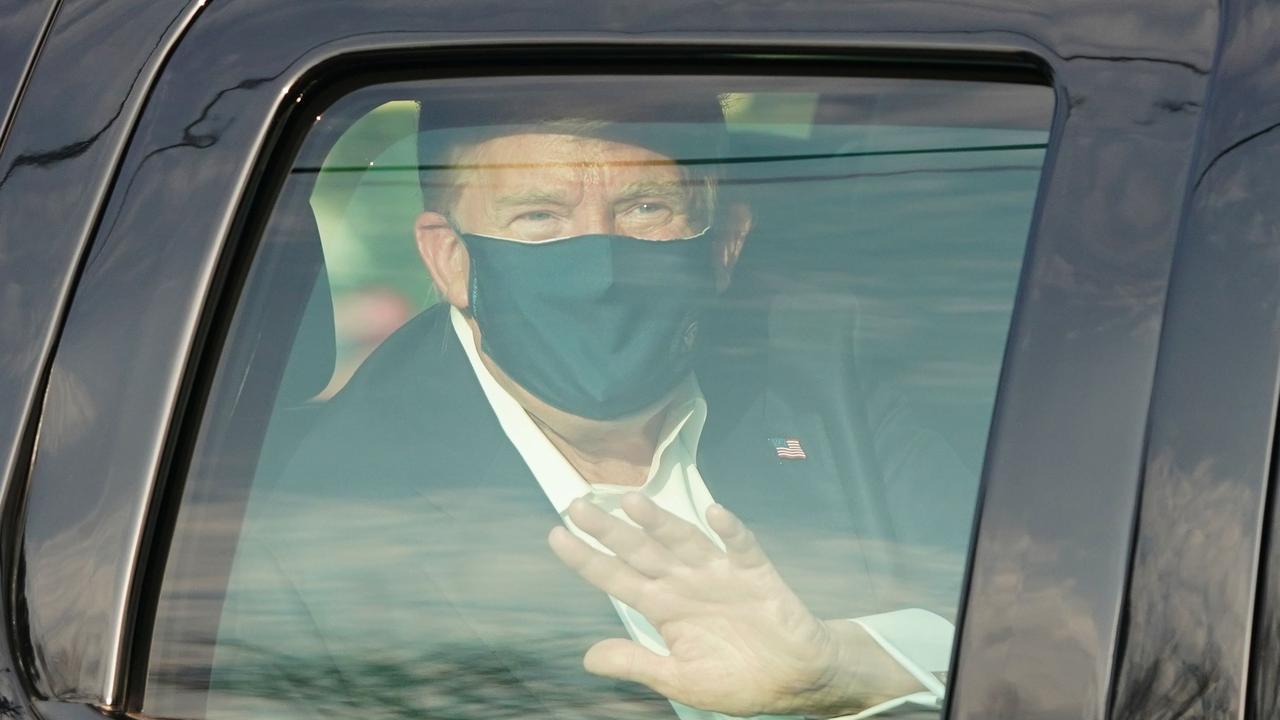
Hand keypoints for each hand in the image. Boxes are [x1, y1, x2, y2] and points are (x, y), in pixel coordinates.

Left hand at [548, 494, 918, 716]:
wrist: (795, 677)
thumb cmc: (736, 678)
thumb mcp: (680, 678)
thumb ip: (637, 663)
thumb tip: (587, 657)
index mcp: (664, 607)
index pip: (616, 578)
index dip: (587, 559)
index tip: (556, 535)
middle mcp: (685, 582)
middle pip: (641, 551)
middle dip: (611, 530)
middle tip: (578, 505)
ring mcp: (719, 574)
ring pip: (684, 541)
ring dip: (661, 523)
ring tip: (634, 502)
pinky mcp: (755, 573)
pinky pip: (741, 547)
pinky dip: (729, 530)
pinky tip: (714, 514)